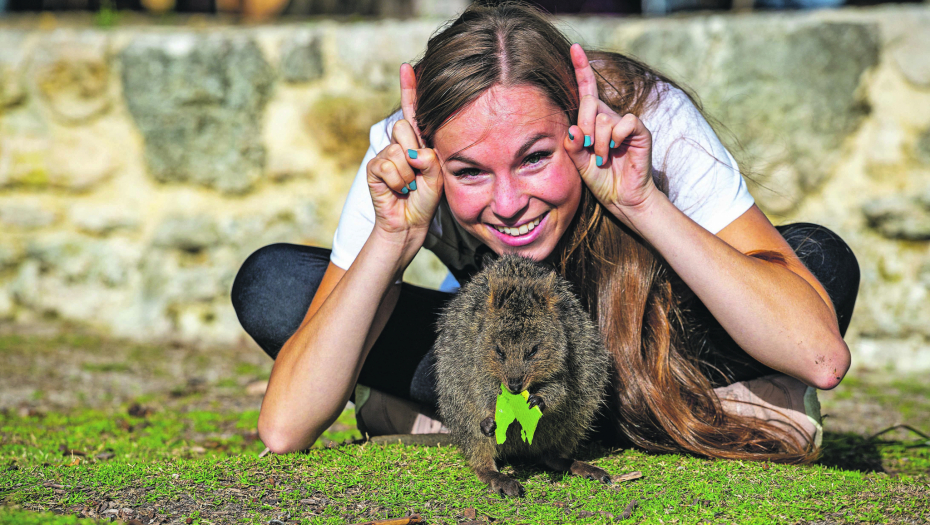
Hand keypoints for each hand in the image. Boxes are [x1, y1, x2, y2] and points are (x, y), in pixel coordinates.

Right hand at [366, 64, 442, 238]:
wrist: (411, 222)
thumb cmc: (425, 198)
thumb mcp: (437, 176)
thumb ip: (430, 158)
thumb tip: (411, 152)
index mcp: (418, 141)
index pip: (413, 112)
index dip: (409, 90)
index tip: (407, 68)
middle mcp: (400, 144)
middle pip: (403, 127)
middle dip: (414, 152)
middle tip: (418, 175)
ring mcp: (385, 155)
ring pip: (397, 151)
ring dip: (408, 175)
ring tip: (409, 186)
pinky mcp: (373, 168)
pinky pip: (386, 166)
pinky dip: (397, 181)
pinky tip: (398, 190)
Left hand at [563, 44, 659, 228]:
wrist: (622, 198)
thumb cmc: (600, 179)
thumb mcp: (578, 162)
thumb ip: (571, 145)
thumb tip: (572, 129)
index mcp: (593, 120)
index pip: (587, 90)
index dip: (581, 69)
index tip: (574, 48)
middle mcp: (609, 117)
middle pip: (589, 103)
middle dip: (583, 126)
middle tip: (586, 148)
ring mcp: (625, 123)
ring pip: (604, 118)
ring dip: (598, 143)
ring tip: (602, 159)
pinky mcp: (640, 131)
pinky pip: (625, 122)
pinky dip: (615, 138)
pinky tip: (615, 151)